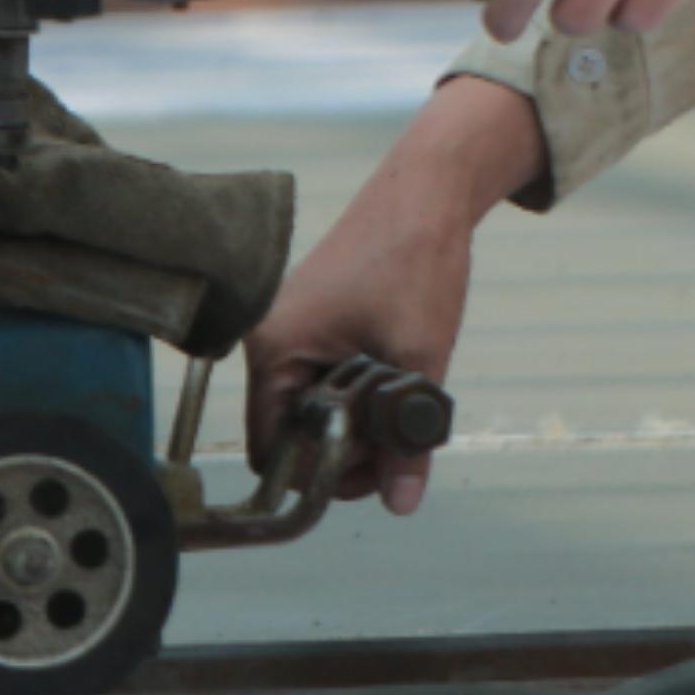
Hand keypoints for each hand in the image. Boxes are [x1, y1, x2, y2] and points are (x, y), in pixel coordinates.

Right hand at [240, 77, 535, 515]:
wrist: (428, 190)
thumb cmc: (415, 262)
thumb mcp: (418, 360)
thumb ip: (407, 440)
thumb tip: (401, 505)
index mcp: (273, 348)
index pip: (270, 452)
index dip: (317, 476)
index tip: (370, 472)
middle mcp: (266, 340)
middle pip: (289, 435)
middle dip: (343, 449)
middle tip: (397, 440)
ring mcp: (286, 329)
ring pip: (309, 409)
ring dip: (353, 421)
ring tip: (401, 400)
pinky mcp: (310, 322)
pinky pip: (319, 381)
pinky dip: (355, 394)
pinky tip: (392, 375)